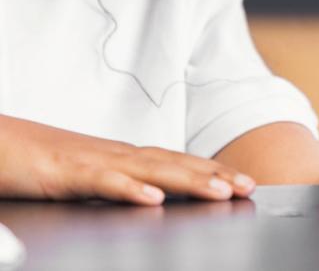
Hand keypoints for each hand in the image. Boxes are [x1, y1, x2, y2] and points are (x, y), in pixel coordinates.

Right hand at [0, 116, 254, 205]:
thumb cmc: (33, 161)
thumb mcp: (82, 177)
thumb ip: (113, 184)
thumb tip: (144, 197)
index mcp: (119, 157)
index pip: (174, 163)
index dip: (209, 171)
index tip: (242, 182)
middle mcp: (114, 155)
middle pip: (173, 164)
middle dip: (214, 176)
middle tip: (249, 187)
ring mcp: (92, 162)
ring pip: (149, 170)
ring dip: (188, 180)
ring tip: (220, 192)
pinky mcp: (65, 174)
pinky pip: (103, 182)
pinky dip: (130, 189)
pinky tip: (154, 199)